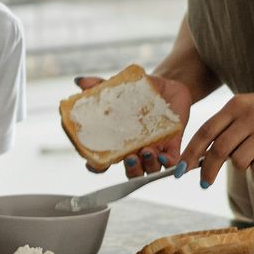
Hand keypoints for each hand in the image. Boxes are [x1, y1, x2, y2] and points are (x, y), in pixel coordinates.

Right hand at [74, 70, 194, 176]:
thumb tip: (80, 81)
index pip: (104, 162)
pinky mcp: (173, 145)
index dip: (96, 167)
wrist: (168, 87)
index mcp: (119, 142)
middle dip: (130, 170)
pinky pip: (172, 162)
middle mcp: (136, 150)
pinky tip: (164, 155)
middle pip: (131, 172)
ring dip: (148, 165)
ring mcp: (155, 149)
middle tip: (129, 158)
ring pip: (150, 169)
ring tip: (147, 151)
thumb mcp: (120, 88)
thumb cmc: (139, 92)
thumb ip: (100, 86)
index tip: (92, 164)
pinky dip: (168, 162)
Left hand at [181, 87, 253, 187]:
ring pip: (239, 162)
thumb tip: (201, 155)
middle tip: (205, 183)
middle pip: (219, 151)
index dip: (190, 153)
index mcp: (237, 104)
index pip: (205, 131)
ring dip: (242, 165)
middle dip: (208, 171)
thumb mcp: (248, 107)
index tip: (181, 170)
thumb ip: (227, 125)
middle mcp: (250, 116)